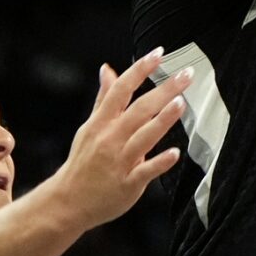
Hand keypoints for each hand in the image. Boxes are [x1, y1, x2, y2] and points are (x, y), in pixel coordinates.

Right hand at [46, 50, 187, 228]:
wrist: (68, 201)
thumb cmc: (83, 163)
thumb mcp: (89, 127)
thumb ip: (103, 99)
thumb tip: (107, 69)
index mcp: (101, 123)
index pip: (121, 89)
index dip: (140, 69)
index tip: (158, 54)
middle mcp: (110, 138)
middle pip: (138, 108)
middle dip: (163, 89)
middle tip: (186, 74)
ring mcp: (119, 161)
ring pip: (143, 136)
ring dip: (162, 119)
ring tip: (180, 103)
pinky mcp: (127, 183)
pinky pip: (145, 171)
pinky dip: (160, 162)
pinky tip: (175, 153)